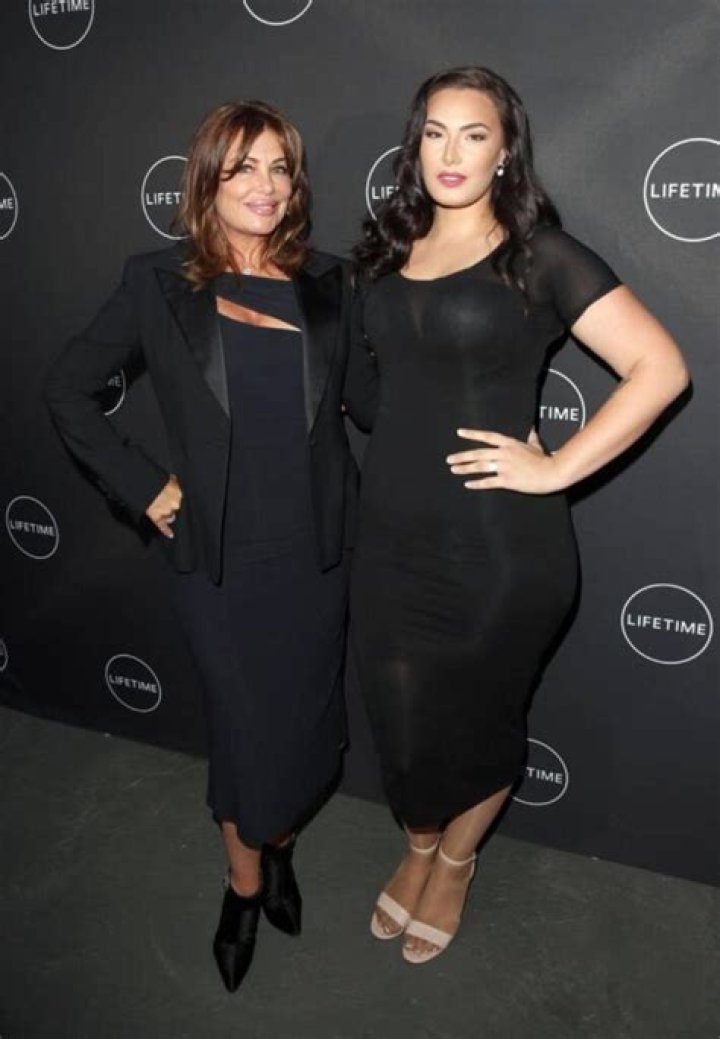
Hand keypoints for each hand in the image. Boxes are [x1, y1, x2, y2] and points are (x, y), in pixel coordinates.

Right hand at [146, 475, 182, 537]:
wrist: (141, 485)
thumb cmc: (153, 479)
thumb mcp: (165, 476)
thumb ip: (171, 480)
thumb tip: (173, 479)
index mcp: (177, 493)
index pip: (178, 497)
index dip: (172, 497)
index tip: (167, 496)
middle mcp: (174, 504)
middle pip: (175, 508)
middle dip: (169, 506)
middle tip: (161, 502)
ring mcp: (165, 512)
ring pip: (170, 517)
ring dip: (167, 516)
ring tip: (161, 513)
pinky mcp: (157, 518)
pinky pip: (163, 526)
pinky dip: (166, 531)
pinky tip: (171, 535)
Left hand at [446, 428, 564, 493]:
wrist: (551, 472)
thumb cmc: (544, 459)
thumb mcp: (535, 445)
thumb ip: (530, 437)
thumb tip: (531, 429)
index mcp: (509, 444)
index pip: (487, 436)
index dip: (472, 434)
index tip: (459, 432)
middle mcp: (504, 453)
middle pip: (478, 453)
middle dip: (462, 456)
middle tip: (449, 459)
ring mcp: (504, 467)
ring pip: (480, 467)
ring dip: (465, 469)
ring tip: (454, 470)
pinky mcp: (507, 480)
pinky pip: (488, 482)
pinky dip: (476, 483)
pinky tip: (467, 484)